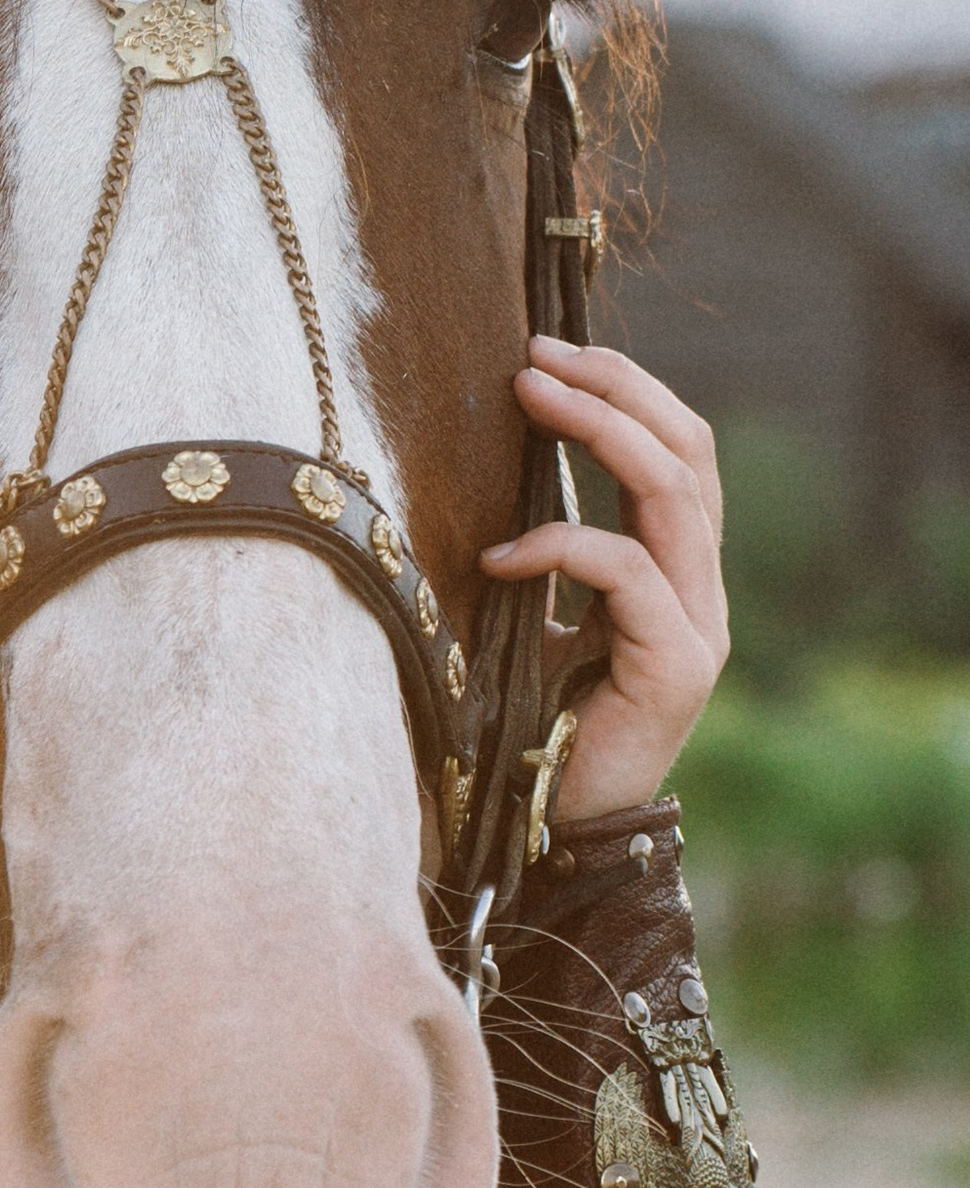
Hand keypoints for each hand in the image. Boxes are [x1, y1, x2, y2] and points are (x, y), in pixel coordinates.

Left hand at [477, 336, 728, 823]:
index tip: (546, 354)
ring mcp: (698, 625)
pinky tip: (498, 556)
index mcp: (676, 569)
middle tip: (535, 354)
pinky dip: (560, 546)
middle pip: (685, 450)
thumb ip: (544, 555)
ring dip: (597, 429)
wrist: (555, 833)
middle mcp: (700, 588)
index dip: (622, 390)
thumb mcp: (534, 619)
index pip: (676, 450)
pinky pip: (628, 574)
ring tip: (526, 396)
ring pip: (671, 491)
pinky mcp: (676, 667)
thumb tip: (487, 474)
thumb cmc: (530, 724)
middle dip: (613, 387)